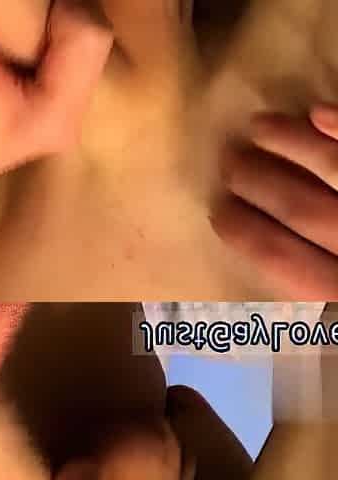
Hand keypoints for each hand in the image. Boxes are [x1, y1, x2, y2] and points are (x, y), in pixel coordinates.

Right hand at [212, 104, 337, 298]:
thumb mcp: (334, 333)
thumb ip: (296, 315)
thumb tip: (248, 306)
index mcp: (333, 292)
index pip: (277, 255)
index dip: (242, 232)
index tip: (216, 212)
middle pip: (299, 207)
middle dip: (256, 180)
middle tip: (228, 161)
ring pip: (335, 169)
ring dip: (292, 143)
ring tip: (258, 123)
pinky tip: (316, 111)